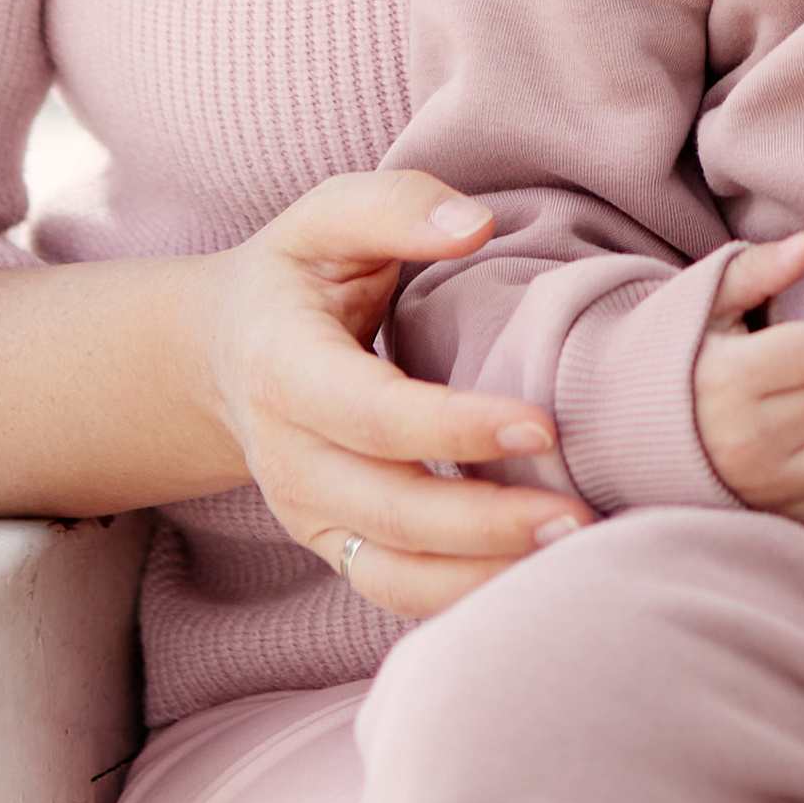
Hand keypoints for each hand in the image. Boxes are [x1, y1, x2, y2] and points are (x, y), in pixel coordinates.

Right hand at [204, 169, 590, 619]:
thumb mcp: (327, 218)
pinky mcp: (330, 546)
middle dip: (487, 522)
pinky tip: (533, 574)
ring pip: (392, 573)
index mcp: (282, 370)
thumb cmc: (294, 275)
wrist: (224, 355)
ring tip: (572, 551)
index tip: (541, 425)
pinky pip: (394, 590)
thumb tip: (476, 224)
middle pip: (390, 510)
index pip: (372, 416)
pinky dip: (461, 595)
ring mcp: (304, 515)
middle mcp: (286, 459)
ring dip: (482, 575)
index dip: (455, 428)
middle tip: (580, 514)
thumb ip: (398, 207)